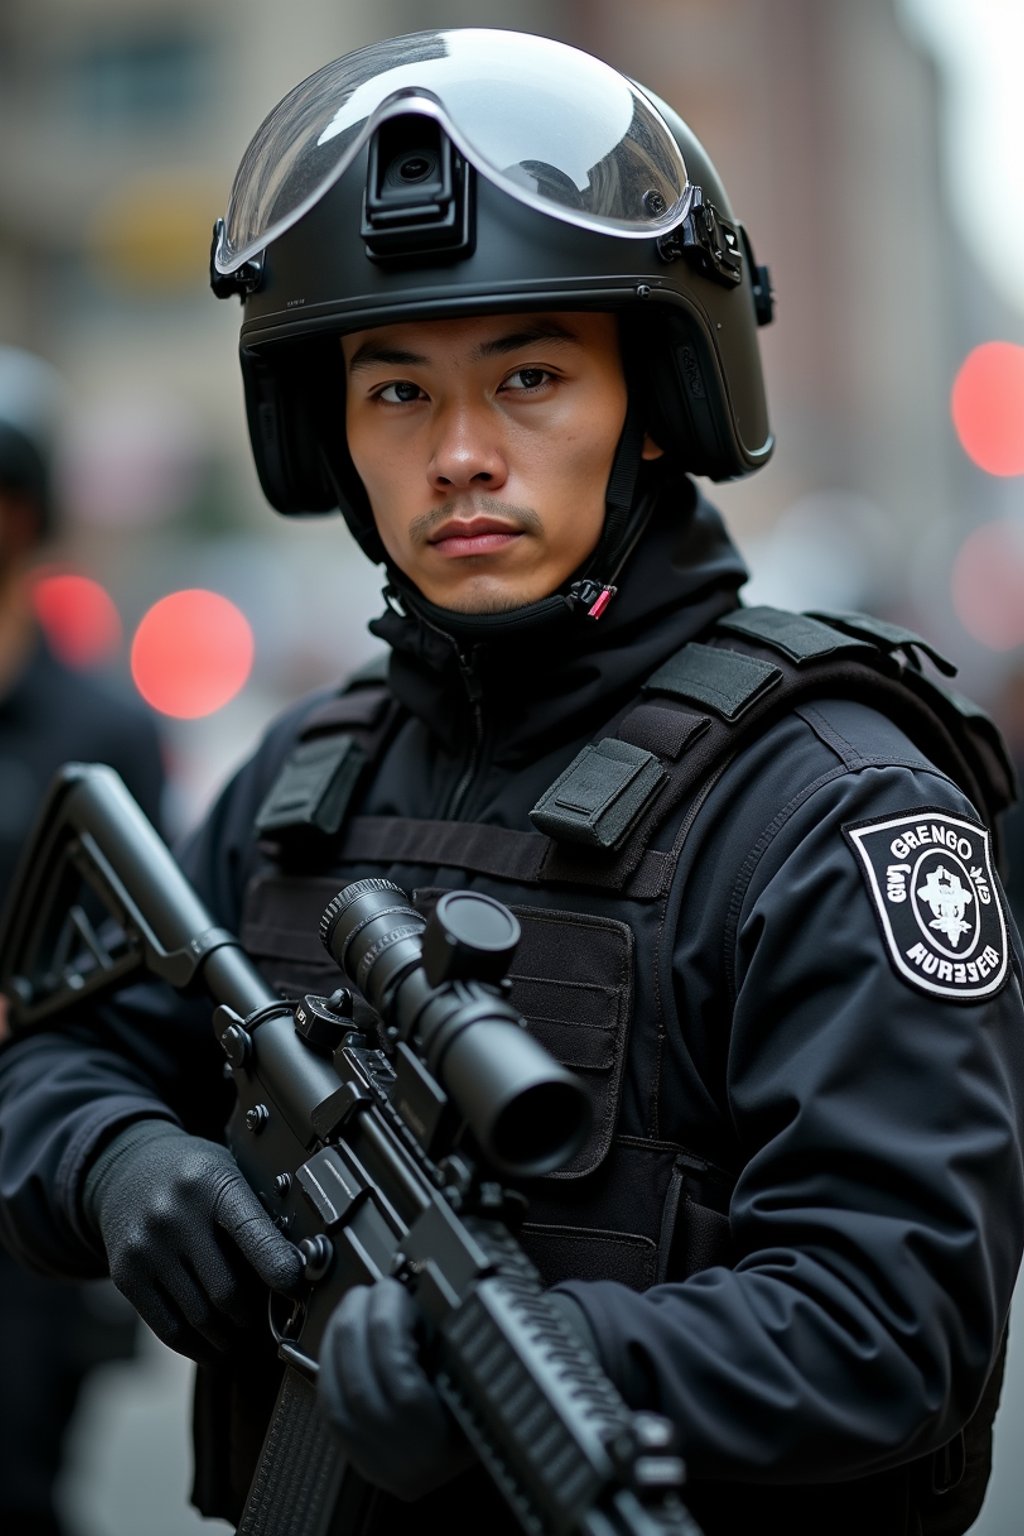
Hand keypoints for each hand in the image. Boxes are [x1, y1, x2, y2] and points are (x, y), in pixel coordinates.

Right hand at [82, 1119, 302, 1361]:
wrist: (126, 1168)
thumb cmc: (192, 1177)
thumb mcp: (227, 1173)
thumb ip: (253, 1214)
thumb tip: (293, 1268)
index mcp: (212, 1182)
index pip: (252, 1232)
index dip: (279, 1268)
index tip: (296, 1290)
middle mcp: (175, 1214)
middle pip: (225, 1290)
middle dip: (251, 1316)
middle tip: (266, 1323)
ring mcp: (146, 1246)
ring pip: (198, 1316)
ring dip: (226, 1338)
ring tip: (240, 1338)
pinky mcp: (125, 1274)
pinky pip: (167, 1328)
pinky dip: (195, 1346)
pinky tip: (211, 1347)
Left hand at [318, 1276, 475, 1500]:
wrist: (482, 1469)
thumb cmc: (486, 1417)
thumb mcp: (478, 1379)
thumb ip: (450, 1343)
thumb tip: (417, 1298)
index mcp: (439, 1435)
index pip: (396, 1370)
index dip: (387, 1318)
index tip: (395, 1289)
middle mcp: (401, 1454)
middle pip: (358, 1377)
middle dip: (358, 1319)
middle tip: (371, 1291)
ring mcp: (374, 1458)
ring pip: (335, 1391)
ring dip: (338, 1337)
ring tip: (354, 1306)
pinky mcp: (356, 1454)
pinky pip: (328, 1404)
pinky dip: (329, 1363)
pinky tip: (338, 1338)